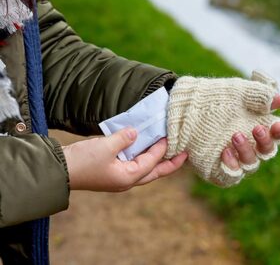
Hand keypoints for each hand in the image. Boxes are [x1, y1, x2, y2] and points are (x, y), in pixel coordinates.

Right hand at [63, 128, 186, 191]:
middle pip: (154, 172)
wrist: (60, 170)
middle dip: (170, 164)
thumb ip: (123, 139)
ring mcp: (120, 177)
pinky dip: (142, 156)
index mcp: (127, 177)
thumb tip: (135, 133)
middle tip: (185, 155)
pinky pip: (134, 164)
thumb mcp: (105, 147)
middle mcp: (126, 180)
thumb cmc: (82, 162)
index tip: (169, 136)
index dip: (161, 148)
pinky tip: (144, 147)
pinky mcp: (113, 171)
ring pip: (145, 169)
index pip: (151, 161)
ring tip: (169, 151)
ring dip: (157, 160)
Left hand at [166, 71, 279, 186]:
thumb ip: (258, 95)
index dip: (278, 132)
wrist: (183, 106)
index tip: (275, 125)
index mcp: (253, 126)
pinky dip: (231, 167)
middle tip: (256, 128)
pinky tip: (224, 152)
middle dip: (264, 142)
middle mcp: (245, 144)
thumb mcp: (234, 92)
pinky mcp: (216, 167)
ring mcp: (231, 156)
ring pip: (250, 164)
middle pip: (266, 152)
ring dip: (246, 152)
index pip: (275, 135)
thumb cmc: (210, 97)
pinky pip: (230, 175)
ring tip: (234, 136)